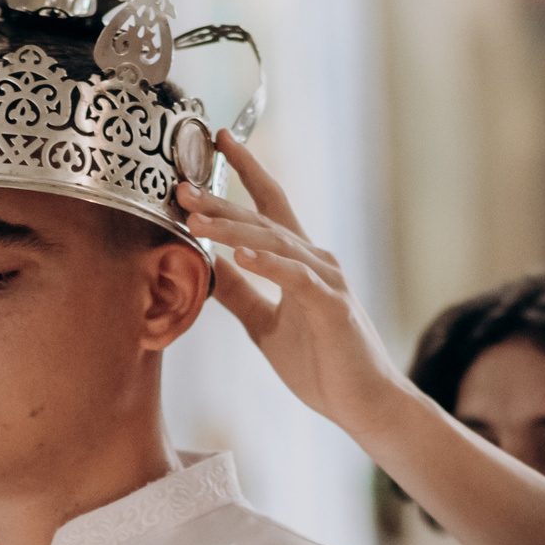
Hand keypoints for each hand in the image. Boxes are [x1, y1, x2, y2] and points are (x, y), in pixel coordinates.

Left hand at [174, 131, 412, 433]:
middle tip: (181, 186)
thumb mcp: (265, 325)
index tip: (219, 139)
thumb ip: (241, 294)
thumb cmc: (321, 365)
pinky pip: (297, 279)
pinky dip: (269, 265)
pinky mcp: (332, 308)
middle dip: (221, 201)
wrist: (363, 404)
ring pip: (275, 243)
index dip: (246, 170)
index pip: (269, 205)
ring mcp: (327, 281)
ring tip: (196, 220)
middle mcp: (316, 261)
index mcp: (299, 262)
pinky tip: (240, 255)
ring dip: (233, 230)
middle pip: (263, 220)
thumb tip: (209, 267)